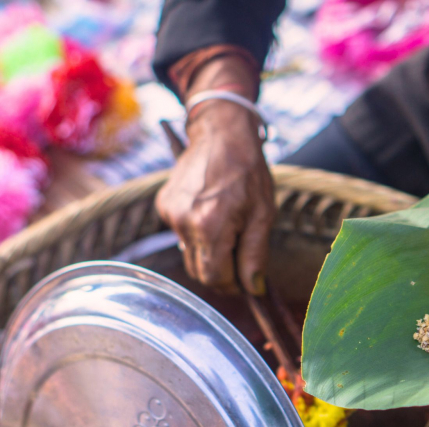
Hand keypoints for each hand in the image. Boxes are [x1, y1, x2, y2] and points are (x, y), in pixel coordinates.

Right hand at [157, 100, 274, 293]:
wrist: (221, 133)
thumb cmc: (247, 172)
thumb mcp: (263, 214)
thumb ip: (256, 255)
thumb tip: (254, 289)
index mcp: (209, 227)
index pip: (215, 277)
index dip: (233, 284)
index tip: (247, 279)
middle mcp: (183, 223)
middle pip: (199, 270)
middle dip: (222, 270)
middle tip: (242, 254)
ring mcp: (169, 213)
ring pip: (190, 253)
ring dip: (210, 250)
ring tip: (228, 225)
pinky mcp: (163, 205)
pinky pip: (181, 234)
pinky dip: (197, 232)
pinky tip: (211, 212)